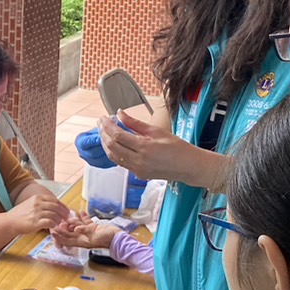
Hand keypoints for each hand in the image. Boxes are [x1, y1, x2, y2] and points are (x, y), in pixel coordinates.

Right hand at [7, 192, 71, 235]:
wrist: (9, 222)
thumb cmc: (19, 214)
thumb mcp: (30, 203)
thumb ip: (41, 203)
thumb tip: (53, 206)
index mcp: (37, 198)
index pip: (54, 200)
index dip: (62, 205)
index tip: (66, 210)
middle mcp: (38, 204)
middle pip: (56, 206)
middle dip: (64, 212)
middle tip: (67, 217)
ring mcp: (37, 213)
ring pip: (54, 215)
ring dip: (59, 220)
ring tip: (59, 223)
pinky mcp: (36, 222)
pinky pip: (50, 222)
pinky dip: (54, 225)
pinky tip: (53, 226)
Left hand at [50, 217, 117, 250]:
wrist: (118, 238)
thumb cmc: (107, 239)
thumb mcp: (95, 236)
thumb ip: (85, 231)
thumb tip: (75, 229)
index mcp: (82, 241)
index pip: (67, 240)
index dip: (59, 236)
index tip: (52, 231)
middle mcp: (83, 237)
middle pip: (70, 232)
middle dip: (63, 227)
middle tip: (56, 221)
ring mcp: (89, 232)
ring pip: (77, 226)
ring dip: (72, 221)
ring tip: (67, 215)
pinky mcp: (95, 227)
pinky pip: (86, 222)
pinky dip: (83, 217)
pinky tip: (81, 211)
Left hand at [99, 109, 222, 189]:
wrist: (189, 167)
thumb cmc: (178, 148)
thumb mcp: (157, 131)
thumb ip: (135, 123)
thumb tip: (120, 114)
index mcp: (145, 147)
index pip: (118, 136)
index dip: (107, 126)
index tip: (103, 118)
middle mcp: (139, 160)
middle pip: (111, 146)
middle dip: (103, 133)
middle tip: (101, 123)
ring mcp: (137, 169)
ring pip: (113, 156)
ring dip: (106, 143)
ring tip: (104, 132)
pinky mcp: (138, 175)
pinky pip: (120, 162)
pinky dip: (114, 152)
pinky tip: (114, 144)